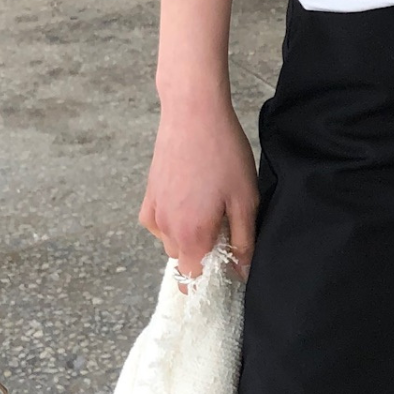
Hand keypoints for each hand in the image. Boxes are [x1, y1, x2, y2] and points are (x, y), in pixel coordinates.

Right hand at [139, 96, 258, 289]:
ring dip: (190, 237)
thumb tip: (242, 271)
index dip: (213, 279)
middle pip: (185, 261)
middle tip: (228, 230)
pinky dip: (174, 222)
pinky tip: (192, 202)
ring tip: (212, 209)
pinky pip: (160, 224)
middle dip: (204, 255)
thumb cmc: (223, 154)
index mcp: (191, 235)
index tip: (230, 268)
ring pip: (172, 243)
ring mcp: (154, 213)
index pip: (194, 280)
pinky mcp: (149, 197)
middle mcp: (166, 230)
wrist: (193, 114)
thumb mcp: (245, 199)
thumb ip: (243, 241)